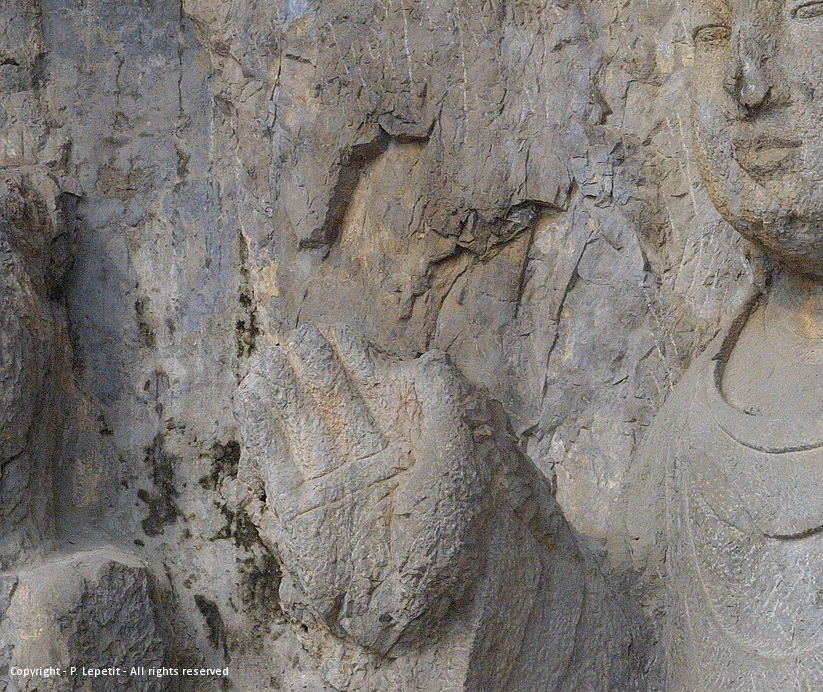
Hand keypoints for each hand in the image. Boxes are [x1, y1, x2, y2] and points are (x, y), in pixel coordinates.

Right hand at [235, 324, 504, 654]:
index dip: (356, 356)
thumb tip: (426, 357)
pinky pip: (276, 462)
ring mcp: (332, 483)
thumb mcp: (460, 456)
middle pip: (334, 401)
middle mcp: (367, 459)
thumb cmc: (449, 531)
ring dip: (282, 391)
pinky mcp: (302, 513)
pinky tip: (253, 397)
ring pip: (301, 425)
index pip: (375, 388)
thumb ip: (445, 401)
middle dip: (315, 367)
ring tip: (265, 356)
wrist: (421, 605)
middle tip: (298, 334)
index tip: (340, 326)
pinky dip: (262, 430)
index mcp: (407, 444)